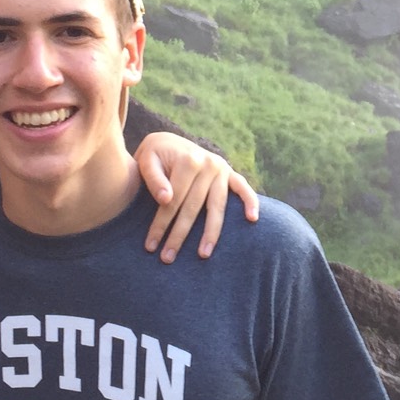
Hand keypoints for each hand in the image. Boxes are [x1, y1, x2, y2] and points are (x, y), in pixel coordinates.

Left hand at [136, 133, 258, 261]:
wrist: (169, 141)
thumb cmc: (155, 154)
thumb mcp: (146, 160)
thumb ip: (154, 179)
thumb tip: (166, 200)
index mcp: (188, 160)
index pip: (174, 201)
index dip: (161, 224)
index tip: (150, 246)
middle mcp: (208, 164)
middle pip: (193, 207)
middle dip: (179, 235)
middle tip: (168, 258)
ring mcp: (222, 169)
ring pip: (217, 206)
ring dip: (211, 232)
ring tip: (204, 254)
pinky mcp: (230, 173)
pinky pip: (243, 188)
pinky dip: (250, 201)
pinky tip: (252, 219)